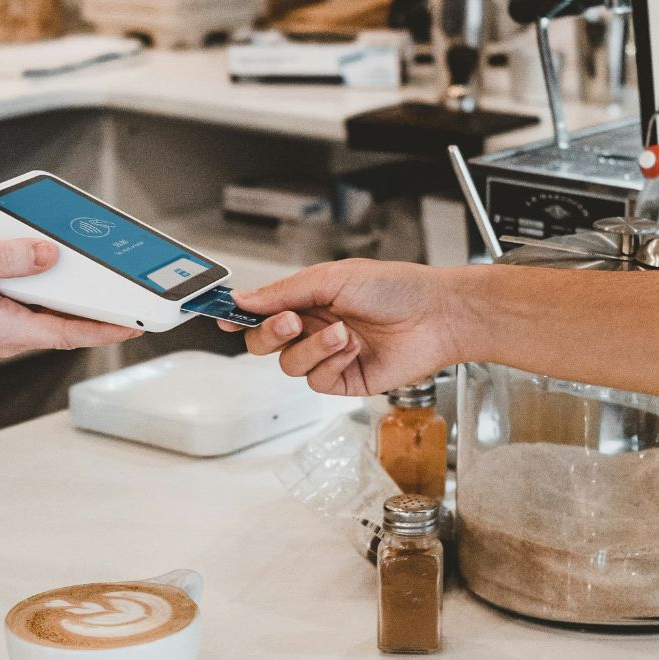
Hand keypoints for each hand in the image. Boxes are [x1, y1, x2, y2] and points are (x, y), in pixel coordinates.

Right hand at [0, 232, 141, 356]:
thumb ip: (8, 257)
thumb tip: (48, 254)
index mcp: (1, 328)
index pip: (66, 333)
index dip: (105, 329)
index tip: (135, 323)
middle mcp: (5, 333)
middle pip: (65, 325)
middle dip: (100, 312)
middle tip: (133, 295)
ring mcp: (1, 324)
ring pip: (50, 314)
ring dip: (77, 300)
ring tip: (108, 279)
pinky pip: (34, 303)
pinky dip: (53, 289)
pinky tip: (62, 268)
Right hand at [223, 259, 460, 395]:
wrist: (437, 316)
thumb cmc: (395, 287)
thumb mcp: (332, 278)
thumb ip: (283, 291)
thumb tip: (243, 297)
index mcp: (307, 298)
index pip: (261, 309)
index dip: (239, 314)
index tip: (222, 316)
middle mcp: (314, 327)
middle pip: (264, 342)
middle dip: (270, 333)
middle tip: (291, 321)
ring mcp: (328, 355)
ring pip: (289, 364)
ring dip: (312, 348)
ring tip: (342, 333)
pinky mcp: (345, 379)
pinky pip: (317, 381)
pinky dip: (331, 364)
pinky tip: (353, 349)